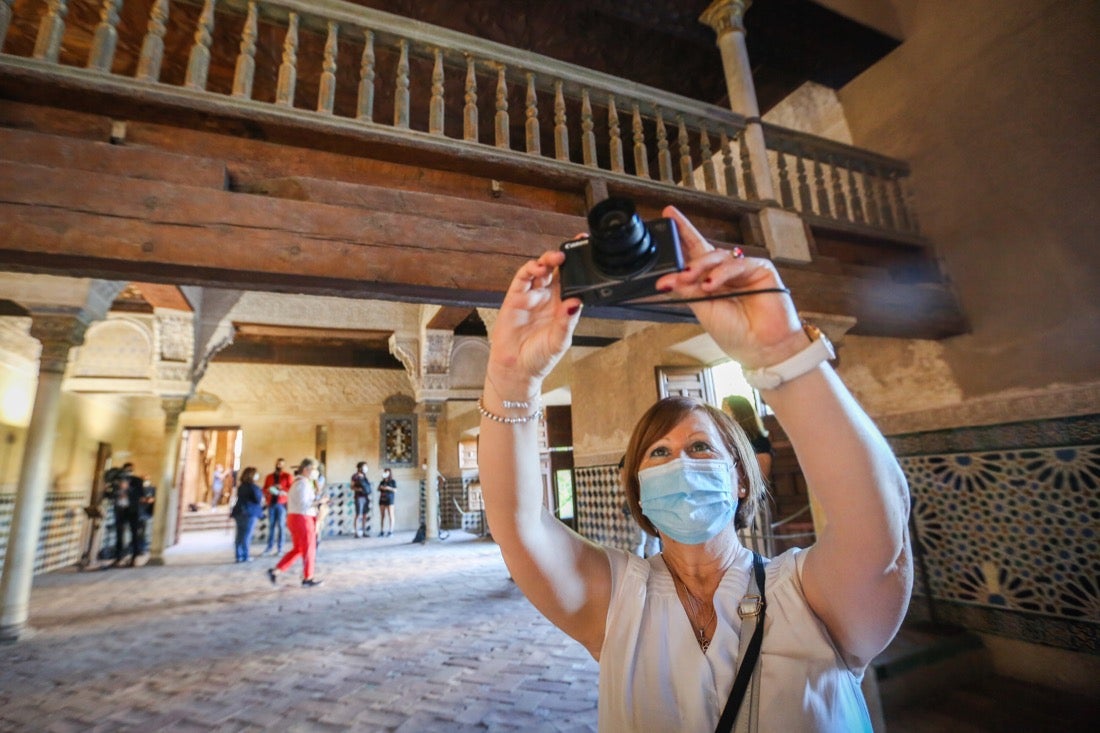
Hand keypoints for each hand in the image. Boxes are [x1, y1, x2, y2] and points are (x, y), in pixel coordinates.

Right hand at [486, 250, 582, 400]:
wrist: (516, 369)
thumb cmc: (539, 357)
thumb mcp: (559, 342)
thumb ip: (567, 322)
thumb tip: (576, 304)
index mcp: (563, 307)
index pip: (573, 281)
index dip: (579, 267)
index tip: (587, 253)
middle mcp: (548, 298)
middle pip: (558, 271)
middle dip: (564, 258)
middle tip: (571, 251)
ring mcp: (532, 296)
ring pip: (541, 270)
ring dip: (548, 260)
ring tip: (556, 259)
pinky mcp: (516, 297)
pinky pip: (522, 278)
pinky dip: (529, 269)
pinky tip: (537, 268)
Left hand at [654, 206, 807, 368]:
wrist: (762, 348)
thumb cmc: (735, 332)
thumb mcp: (703, 310)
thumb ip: (687, 291)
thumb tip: (666, 279)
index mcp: (709, 282)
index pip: (693, 253)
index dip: (682, 234)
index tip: (667, 217)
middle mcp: (725, 273)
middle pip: (704, 248)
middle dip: (686, 242)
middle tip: (669, 253)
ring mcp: (742, 270)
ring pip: (718, 256)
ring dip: (701, 266)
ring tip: (689, 278)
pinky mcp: (760, 269)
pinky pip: (737, 264)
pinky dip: (722, 273)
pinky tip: (711, 284)